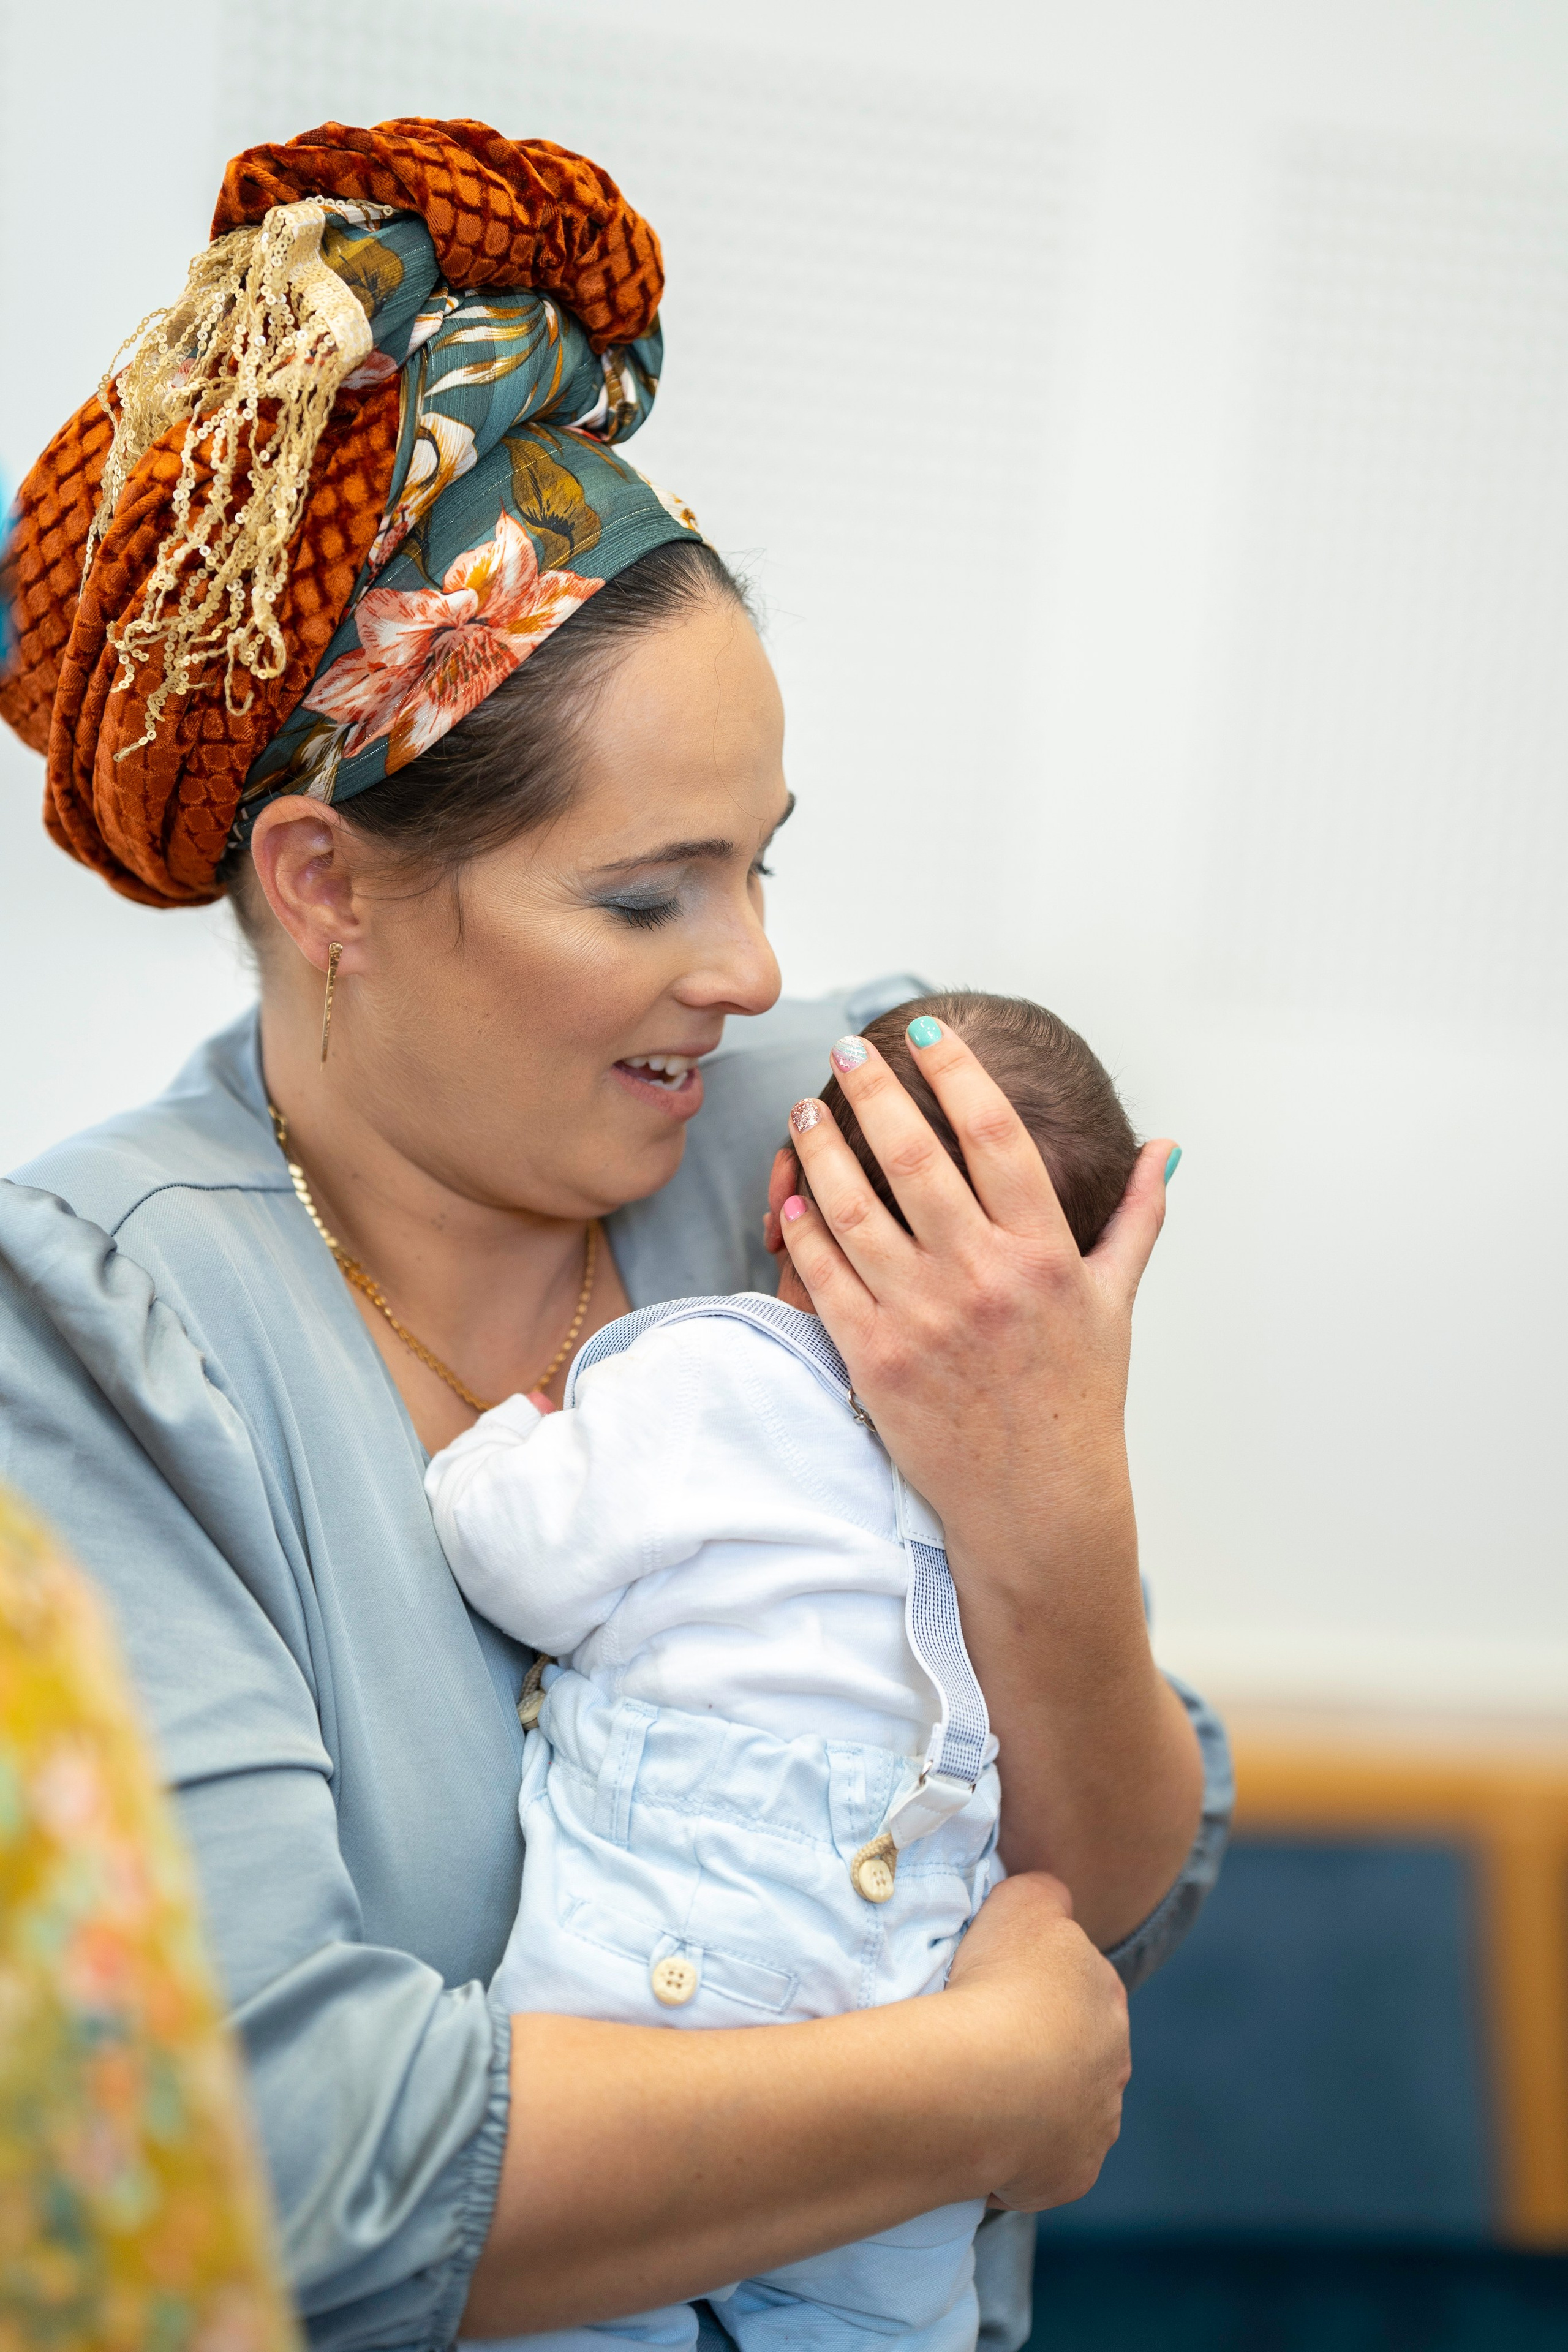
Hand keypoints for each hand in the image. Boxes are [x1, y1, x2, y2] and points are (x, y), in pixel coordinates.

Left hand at [768, 1021, 1172, 1570]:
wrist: (1035, 1503)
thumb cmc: (1076, 1400)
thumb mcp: (1113, 1303)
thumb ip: (1137, 1219)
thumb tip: (1166, 1151)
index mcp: (1043, 1254)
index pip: (996, 1136)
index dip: (958, 1075)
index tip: (929, 1033)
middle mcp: (982, 1278)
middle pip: (914, 1157)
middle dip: (873, 1092)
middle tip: (848, 1049)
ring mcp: (923, 1319)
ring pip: (854, 1209)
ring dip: (822, 1150)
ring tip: (805, 1112)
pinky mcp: (874, 1360)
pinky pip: (824, 1276)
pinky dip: (804, 1227)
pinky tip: (792, 1192)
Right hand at [944, 1872, 1129, 2209]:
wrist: (983, 2081)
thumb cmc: (1001, 1982)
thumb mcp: (1023, 1899)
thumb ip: (1045, 1893)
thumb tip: (1052, 1902)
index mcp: (1107, 1994)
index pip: (1079, 1984)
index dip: (1037, 1986)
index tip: (997, 1991)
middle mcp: (1115, 2062)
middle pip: (1077, 2051)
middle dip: (1042, 2048)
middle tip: (985, 2044)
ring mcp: (1098, 2124)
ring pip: (1064, 2110)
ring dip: (1031, 2104)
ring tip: (978, 2093)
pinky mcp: (1073, 2175)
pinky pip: (1043, 2163)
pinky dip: (1016, 2154)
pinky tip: (979, 2135)